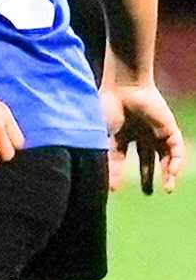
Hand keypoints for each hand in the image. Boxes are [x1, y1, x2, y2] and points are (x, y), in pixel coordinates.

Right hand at [102, 79, 183, 194]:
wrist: (123, 86)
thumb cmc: (107, 107)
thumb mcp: (104, 137)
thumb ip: (107, 160)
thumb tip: (106, 184)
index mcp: (120, 134)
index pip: (120, 158)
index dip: (117, 174)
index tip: (114, 190)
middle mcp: (139, 134)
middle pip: (146, 159)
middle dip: (147, 176)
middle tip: (148, 193)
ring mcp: (155, 131)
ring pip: (164, 156)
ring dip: (167, 173)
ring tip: (167, 189)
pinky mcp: (169, 128)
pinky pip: (176, 149)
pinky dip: (175, 162)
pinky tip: (171, 173)